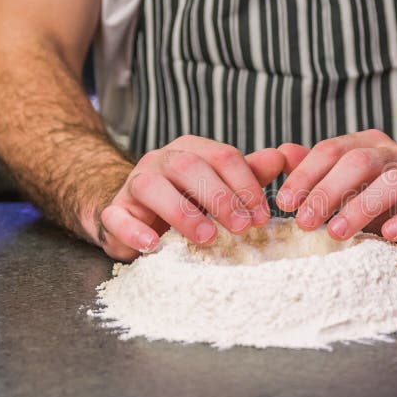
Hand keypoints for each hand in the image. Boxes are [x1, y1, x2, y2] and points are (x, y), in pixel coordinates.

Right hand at [96, 136, 283, 260]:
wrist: (135, 215)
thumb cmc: (187, 200)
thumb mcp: (221, 187)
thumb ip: (250, 174)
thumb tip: (282, 157)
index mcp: (192, 150)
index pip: (222, 156)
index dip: (245, 185)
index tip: (262, 216)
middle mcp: (161, 161)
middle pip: (189, 166)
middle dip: (220, 197)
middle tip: (241, 227)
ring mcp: (134, 184)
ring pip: (152, 186)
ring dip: (182, 212)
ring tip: (207, 237)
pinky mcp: (114, 211)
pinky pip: (117, 216)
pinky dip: (134, 231)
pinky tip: (153, 246)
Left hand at [275, 129, 396, 253]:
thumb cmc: (387, 198)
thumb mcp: (349, 182)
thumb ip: (316, 169)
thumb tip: (281, 153)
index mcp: (367, 145)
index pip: (331, 150)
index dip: (305, 175)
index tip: (285, 203)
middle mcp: (394, 155)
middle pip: (358, 162)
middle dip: (327, 191)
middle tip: (304, 222)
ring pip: (393, 182)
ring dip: (361, 207)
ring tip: (336, 233)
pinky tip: (387, 235)